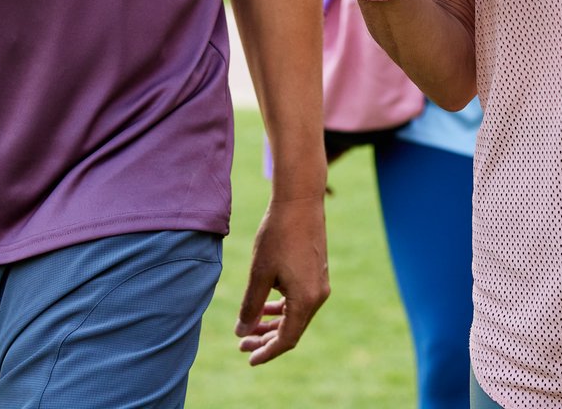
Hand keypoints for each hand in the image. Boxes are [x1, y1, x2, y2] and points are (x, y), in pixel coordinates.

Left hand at [235, 193, 328, 364]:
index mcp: (305, 300)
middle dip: (266, 339)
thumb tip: (242, 333)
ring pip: (295, 315)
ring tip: (249, 327)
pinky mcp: (317, 273)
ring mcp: (319, 284)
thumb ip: (251, 306)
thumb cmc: (278, 236)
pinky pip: (299, 300)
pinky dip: (282, 308)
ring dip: (273, 323)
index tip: (249, 359)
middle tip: (242, 344)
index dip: (267, 352)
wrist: (300, 202)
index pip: (286, 339)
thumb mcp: (259, 274)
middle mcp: (318, 296)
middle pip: (292, 329)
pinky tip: (265, 306)